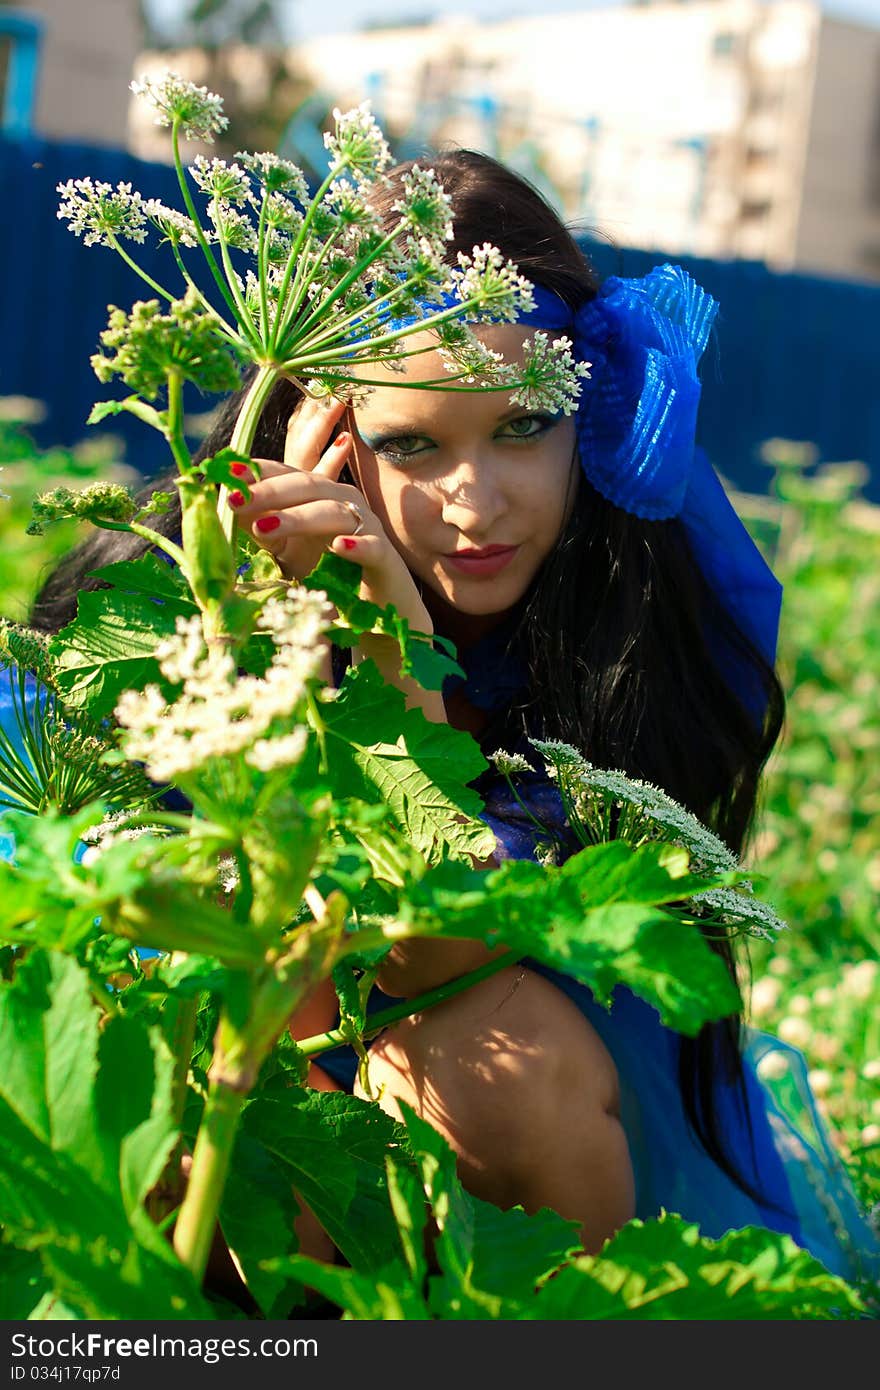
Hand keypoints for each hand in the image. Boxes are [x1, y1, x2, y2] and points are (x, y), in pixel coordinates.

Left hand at [227, 395, 431, 630]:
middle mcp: (346, 502)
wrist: (376, 605)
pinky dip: (355, 546)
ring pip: (333, 513)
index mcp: (323, 495)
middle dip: (269, 491)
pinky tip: (337, 548)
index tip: (227, 471)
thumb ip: (266, 528)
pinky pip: (371, 547)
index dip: (260, 471)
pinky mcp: (384, 557)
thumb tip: (230, 507)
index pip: (289, 473)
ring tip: (263, 528)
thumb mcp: (290, 549)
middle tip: (235, 499)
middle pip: (308, 486)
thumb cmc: (331, 573)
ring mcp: (367, 527)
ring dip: (298, 519)